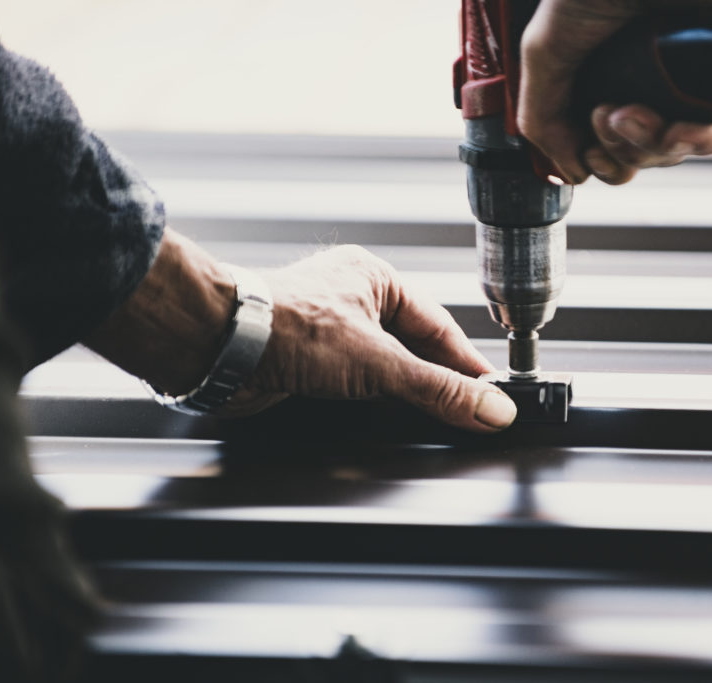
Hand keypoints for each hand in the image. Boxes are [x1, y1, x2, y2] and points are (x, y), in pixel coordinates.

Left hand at [231, 245, 516, 431]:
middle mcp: (353, 300)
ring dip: (407, 390)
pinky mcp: (309, 360)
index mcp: (376, 279)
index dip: (467, 365)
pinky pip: (358, 381)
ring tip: (438, 416)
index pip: (439, 327)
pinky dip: (378, 398)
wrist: (218, 347)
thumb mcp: (379, 363)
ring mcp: (330, 330)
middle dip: (439, 380)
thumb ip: (438, 389)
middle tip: (473, 412)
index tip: (493, 396)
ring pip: (386, 365)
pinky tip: (388, 414)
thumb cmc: (284, 327)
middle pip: (414, 347)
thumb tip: (490, 407)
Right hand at [517, 0, 711, 184]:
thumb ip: (542, 114)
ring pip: (694, 143)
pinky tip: (680, 127)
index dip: (609, 163)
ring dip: (657, 147)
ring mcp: (705, 69)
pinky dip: (707, 135)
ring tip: (627, 113)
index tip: (592, 152)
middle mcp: (665, 76)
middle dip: (627, 152)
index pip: (625, 146)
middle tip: (608, 116)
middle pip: (657, 152)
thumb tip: (575, 172)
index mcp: (623, 77)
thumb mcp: (546, 51)